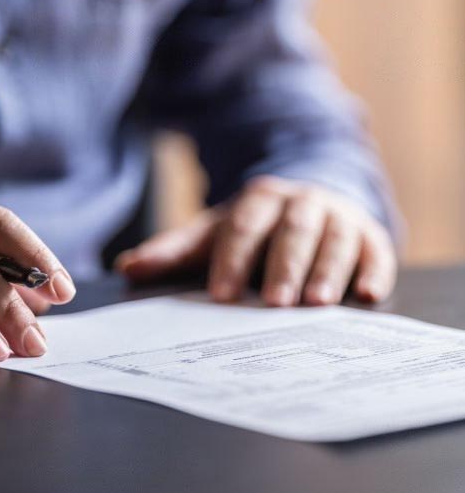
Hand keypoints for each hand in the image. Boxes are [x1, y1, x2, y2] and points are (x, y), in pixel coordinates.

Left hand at [117, 176, 396, 305]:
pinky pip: (376, 249)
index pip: (242, 227)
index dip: (232, 259)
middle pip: (292, 230)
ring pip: (334, 238)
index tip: (220, 295)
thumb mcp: (213, 233)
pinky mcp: (368, 233)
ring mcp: (337, 215)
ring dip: (328, 269)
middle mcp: (300, 202)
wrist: (304, 204)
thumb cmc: (253, 229)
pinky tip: (369, 294)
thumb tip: (127, 268)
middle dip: (284, 265)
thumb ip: (175, 250)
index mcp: (258, 199)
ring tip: (318, 304)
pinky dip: (374, 269)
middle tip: (275, 303)